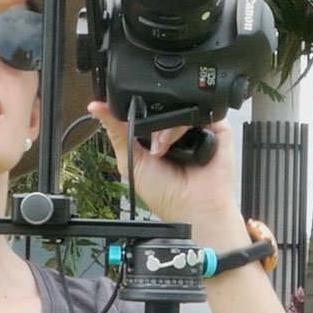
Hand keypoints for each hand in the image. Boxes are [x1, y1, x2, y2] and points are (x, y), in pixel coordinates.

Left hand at [85, 100, 245, 235]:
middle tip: (151, 145)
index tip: (127, 111)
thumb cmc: (164, 193)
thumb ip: (115, 131)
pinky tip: (184, 145)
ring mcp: (197, 129)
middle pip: (163, 105)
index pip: (145, 109)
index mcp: (155, 135)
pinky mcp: (217, 130)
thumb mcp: (129, 161)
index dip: (136, 108)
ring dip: (168, 128)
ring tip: (164, 149)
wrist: (193, 207)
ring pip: (182, 107)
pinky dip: (189, 125)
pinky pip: (204, 113)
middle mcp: (176, 130)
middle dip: (152, 120)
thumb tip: (95, 107)